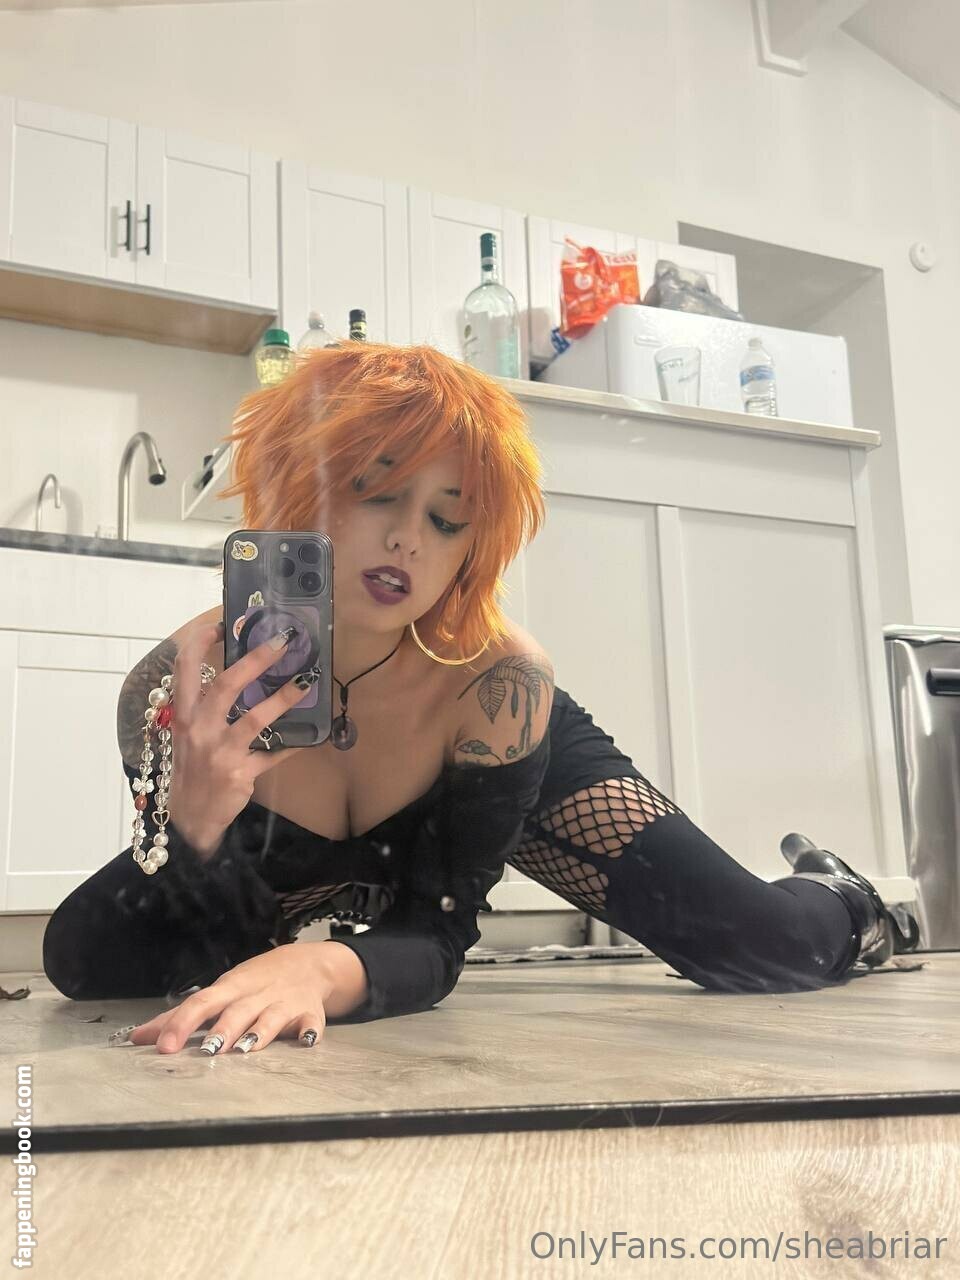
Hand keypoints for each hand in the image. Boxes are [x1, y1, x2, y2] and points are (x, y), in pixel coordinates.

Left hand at [124, 944, 334, 1053]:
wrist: (308, 964)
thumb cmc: (254, 982)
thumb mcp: (219, 992)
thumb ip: (180, 1017)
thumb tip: (137, 1038)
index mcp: (229, 989)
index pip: (201, 1003)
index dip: (182, 1024)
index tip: (163, 1047)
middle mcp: (255, 995)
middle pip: (236, 1011)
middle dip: (222, 1030)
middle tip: (206, 1051)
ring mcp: (284, 1003)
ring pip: (270, 1018)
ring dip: (259, 1033)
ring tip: (246, 1049)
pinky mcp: (309, 1014)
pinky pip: (310, 1023)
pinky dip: (308, 1032)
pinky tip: (306, 1041)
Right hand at [165, 614, 313, 854]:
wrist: (190, 819)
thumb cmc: (192, 770)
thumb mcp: (189, 736)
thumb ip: (205, 709)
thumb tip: (240, 675)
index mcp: (183, 716)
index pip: (184, 670)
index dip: (199, 643)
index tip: (219, 625)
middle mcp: (198, 730)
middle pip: (226, 685)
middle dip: (255, 659)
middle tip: (283, 641)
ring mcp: (220, 753)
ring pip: (255, 718)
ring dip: (284, 697)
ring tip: (307, 681)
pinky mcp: (240, 773)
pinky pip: (274, 755)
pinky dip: (293, 745)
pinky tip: (312, 736)